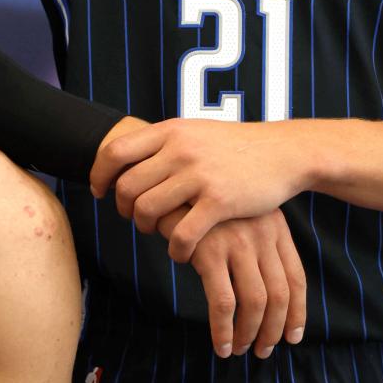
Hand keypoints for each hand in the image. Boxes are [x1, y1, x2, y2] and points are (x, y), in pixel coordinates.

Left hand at [92, 117, 308, 258]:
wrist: (283, 152)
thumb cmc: (234, 146)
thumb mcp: (195, 132)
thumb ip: (163, 143)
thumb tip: (124, 155)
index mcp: (171, 131)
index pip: (115, 152)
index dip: (99, 174)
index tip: (100, 191)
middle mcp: (181, 150)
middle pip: (128, 187)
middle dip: (124, 208)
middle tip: (135, 218)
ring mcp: (200, 175)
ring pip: (148, 210)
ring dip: (146, 228)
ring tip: (157, 232)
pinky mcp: (220, 201)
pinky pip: (181, 233)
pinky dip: (174, 248)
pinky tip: (180, 252)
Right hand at [158, 206, 306, 357]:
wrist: (170, 175)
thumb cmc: (202, 202)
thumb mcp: (238, 216)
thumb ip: (254, 244)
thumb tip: (261, 291)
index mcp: (275, 227)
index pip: (296, 277)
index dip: (297, 313)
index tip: (292, 336)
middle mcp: (262, 234)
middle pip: (280, 294)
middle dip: (274, 330)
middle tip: (263, 351)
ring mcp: (237, 242)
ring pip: (256, 303)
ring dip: (249, 334)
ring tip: (236, 350)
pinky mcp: (209, 251)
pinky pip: (223, 302)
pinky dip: (223, 329)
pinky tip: (219, 343)